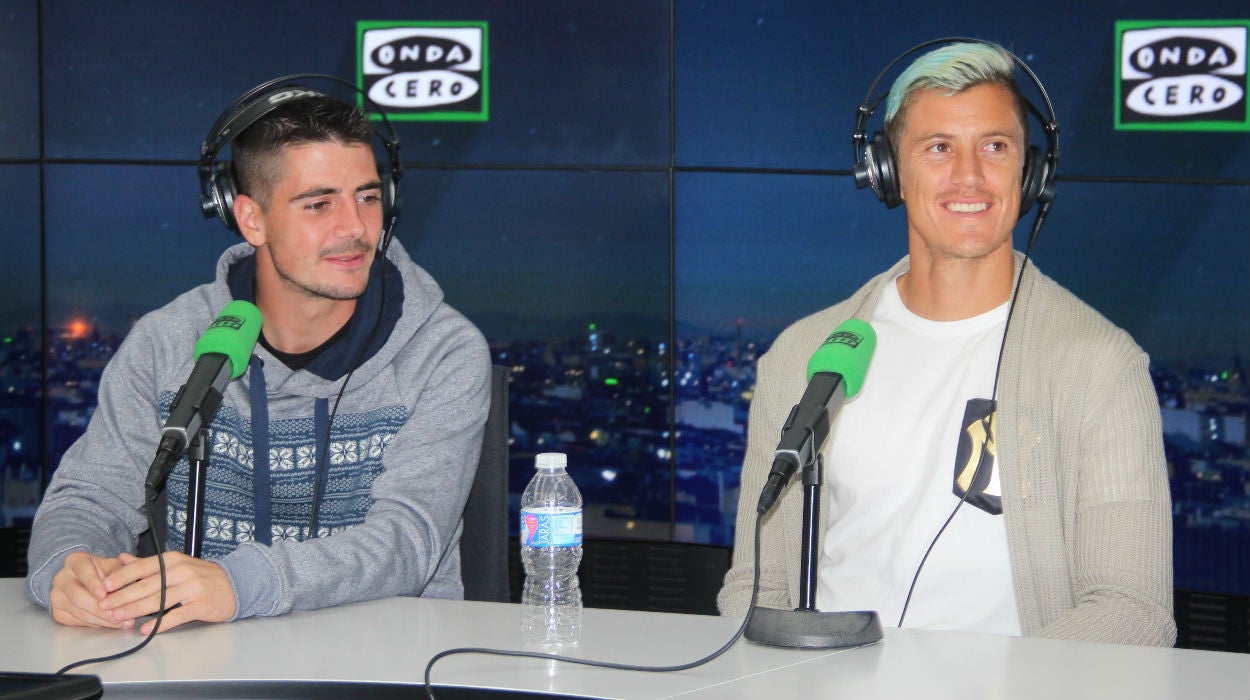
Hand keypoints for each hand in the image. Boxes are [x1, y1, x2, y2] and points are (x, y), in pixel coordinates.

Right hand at [49, 551, 130, 628]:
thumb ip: (120, 573)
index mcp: (75, 561)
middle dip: (99, 608)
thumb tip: (130, 582)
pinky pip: (77, 621)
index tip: (103, 594)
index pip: (83, 570)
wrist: (87, 582)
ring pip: (78, 611)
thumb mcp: (114, 566)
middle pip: (78, 596)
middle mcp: (62, 578)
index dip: (93, 583)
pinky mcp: (58, 612)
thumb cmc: (104, 573)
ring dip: (101, 619)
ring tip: (121, 622)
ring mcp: (57, 596)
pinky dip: (96, 624)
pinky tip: (111, 624)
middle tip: (117, 615)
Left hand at [100, 552, 237, 633]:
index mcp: (173, 560)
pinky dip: (161, 623)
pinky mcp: (201, 604)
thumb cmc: (201, 576)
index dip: (121, 577)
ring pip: (158, 600)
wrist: (234, 584)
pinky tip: (147, 628)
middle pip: (147, 586)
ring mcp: (193, 588)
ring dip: (135, 610)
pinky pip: (177, 615)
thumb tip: (122, 558)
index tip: (103, 587)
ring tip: (118, 617)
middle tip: (104, 606)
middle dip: (122, 597)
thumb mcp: (176, 564)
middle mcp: (182, 571)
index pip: (142, 567)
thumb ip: (148, 564)